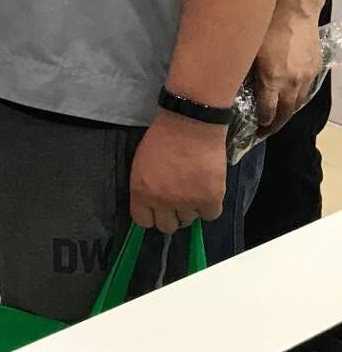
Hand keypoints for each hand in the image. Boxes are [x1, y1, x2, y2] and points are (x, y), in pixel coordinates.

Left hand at [129, 109, 226, 233]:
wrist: (190, 125)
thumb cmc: (162, 139)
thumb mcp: (141, 165)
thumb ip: (145, 188)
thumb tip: (152, 206)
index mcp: (141, 192)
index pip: (143, 222)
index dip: (152, 216)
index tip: (158, 210)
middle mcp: (163, 201)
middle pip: (167, 226)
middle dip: (172, 215)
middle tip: (178, 201)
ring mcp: (187, 202)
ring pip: (190, 220)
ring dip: (191, 208)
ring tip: (194, 188)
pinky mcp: (210, 198)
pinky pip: (210, 215)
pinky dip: (210, 206)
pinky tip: (207, 191)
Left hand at [253, 3, 322, 135]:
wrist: (293, 8)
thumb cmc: (263, 26)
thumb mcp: (246, 51)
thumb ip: (243, 73)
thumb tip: (233, 87)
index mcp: (272, 80)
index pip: (267, 111)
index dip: (262, 123)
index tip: (255, 130)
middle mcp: (292, 82)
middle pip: (286, 112)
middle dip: (275, 124)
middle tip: (265, 131)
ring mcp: (306, 75)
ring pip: (298, 102)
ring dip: (287, 111)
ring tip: (276, 116)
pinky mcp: (315, 67)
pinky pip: (306, 88)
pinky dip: (297, 96)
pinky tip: (288, 95)